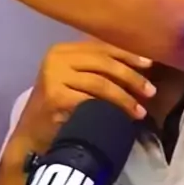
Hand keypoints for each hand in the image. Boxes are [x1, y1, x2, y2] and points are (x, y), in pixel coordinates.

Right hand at [7, 41, 154, 158]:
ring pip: (101, 83)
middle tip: (151, 92)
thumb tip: (141, 65)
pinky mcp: (54, 96)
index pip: (102, 48)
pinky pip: (90, 100)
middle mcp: (56, 58)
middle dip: (131, 77)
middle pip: (104, 63)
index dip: (128, 55)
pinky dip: (110, 109)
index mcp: (63, 50)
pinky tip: (121, 118)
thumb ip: (99, 70)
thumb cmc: (61, 109)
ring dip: (125, 98)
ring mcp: (53, 76)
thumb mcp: (77, 81)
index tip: (150, 65)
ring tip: (140, 111)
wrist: (32, 136)